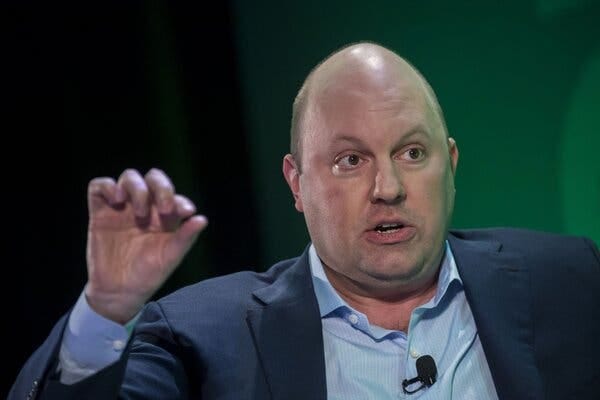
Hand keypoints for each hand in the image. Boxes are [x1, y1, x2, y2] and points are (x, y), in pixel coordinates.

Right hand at [84, 168, 207, 323]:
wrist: (118, 292)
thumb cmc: (148, 275)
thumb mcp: (170, 257)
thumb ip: (185, 237)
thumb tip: (202, 219)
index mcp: (164, 216)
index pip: (173, 195)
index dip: (180, 200)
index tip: (186, 212)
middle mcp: (145, 207)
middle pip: (153, 178)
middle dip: (161, 187)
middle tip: (165, 208)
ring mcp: (122, 208)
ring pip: (129, 178)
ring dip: (137, 188)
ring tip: (140, 211)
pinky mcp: (100, 212)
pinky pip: (99, 186)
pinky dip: (107, 186)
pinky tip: (117, 200)